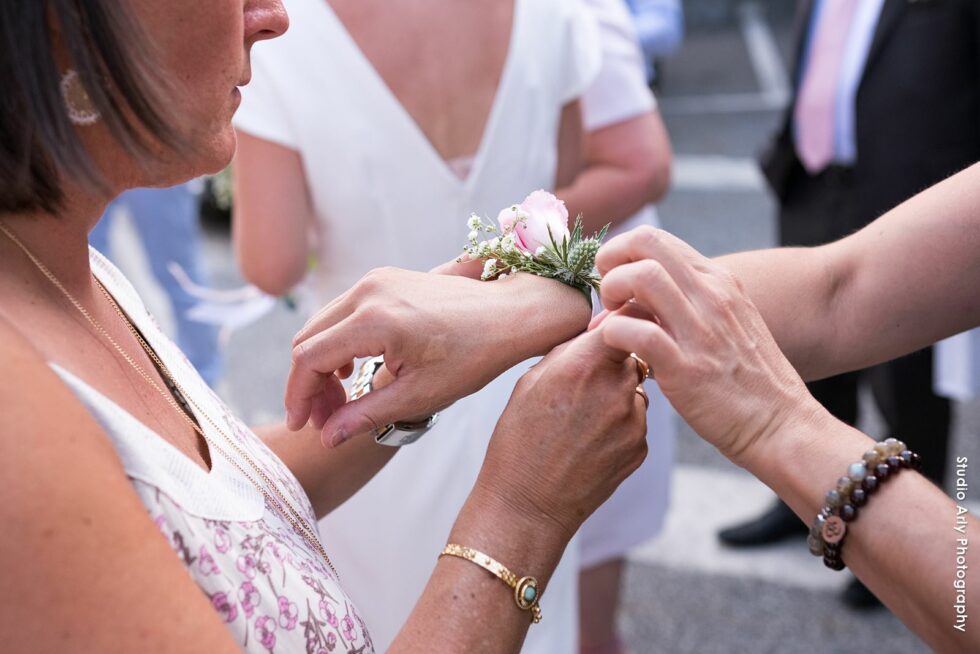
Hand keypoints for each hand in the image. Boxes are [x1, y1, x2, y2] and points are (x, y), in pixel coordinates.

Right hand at [285, 267, 589, 445]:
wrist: (511, 314)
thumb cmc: (474, 356)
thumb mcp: (419, 396)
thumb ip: (364, 416)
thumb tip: (326, 438)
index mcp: (374, 320)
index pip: (309, 358)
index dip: (300, 396)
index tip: (303, 426)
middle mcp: (368, 291)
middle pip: (308, 339)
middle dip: (308, 383)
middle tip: (323, 420)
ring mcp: (375, 279)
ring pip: (323, 325)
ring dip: (321, 363)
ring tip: (340, 401)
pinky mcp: (384, 278)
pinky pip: (343, 312)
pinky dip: (338, 343)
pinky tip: (354, 371)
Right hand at [470, 328, 648, 539]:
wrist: (527, 506)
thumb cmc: (518, 443)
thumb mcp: (529, 382)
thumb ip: (568, 352)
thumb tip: (595, 332)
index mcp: (583, 366)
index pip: (621, 322)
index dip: (615, 324)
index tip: (606, 330)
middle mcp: (615, 390)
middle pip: (631, 355)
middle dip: (613, 362)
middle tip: (583, 385)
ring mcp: (633, 422)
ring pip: (635, 390)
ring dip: (617, 394)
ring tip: (582, 420)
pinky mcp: (641, 448)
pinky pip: (636, 421)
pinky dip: (619, 424)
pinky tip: (590, 441)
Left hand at [594, 226, 823, 466]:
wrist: (783, 426)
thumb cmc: (747, 383)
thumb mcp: (727, 326)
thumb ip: (688, 306)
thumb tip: (635, 300)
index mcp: (719, 283)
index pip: (657, 239)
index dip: (622, 254)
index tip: (614, 283)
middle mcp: (712, 296)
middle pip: (645, 242)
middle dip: (610, 261)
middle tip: (607, 297)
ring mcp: (701, 331)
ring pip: (641, 277)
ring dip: (611, 293)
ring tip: (611, 323)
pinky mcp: (687, 369)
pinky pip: (636, 332)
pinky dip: (613, 334)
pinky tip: (616, 349)